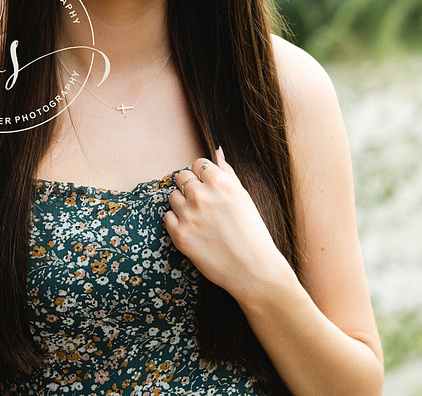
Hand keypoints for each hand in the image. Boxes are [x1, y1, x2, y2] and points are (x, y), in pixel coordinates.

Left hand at [164, 147, 292, 302]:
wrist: (254, 270)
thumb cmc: (253, 232)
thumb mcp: (244, 197)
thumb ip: (227, 172)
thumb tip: (217, 151)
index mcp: (221, 183)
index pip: (198, 164)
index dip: (202, 175)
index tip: (208, 187)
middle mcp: (202, 195)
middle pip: (181, 176)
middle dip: (189, 186)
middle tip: (203, 203)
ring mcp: (189, 215)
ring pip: (173, 196)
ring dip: (182, 204)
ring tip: (200, 218)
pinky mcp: (179, 234)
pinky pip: (168, 217)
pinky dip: (176, 221)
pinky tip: (193, 230)